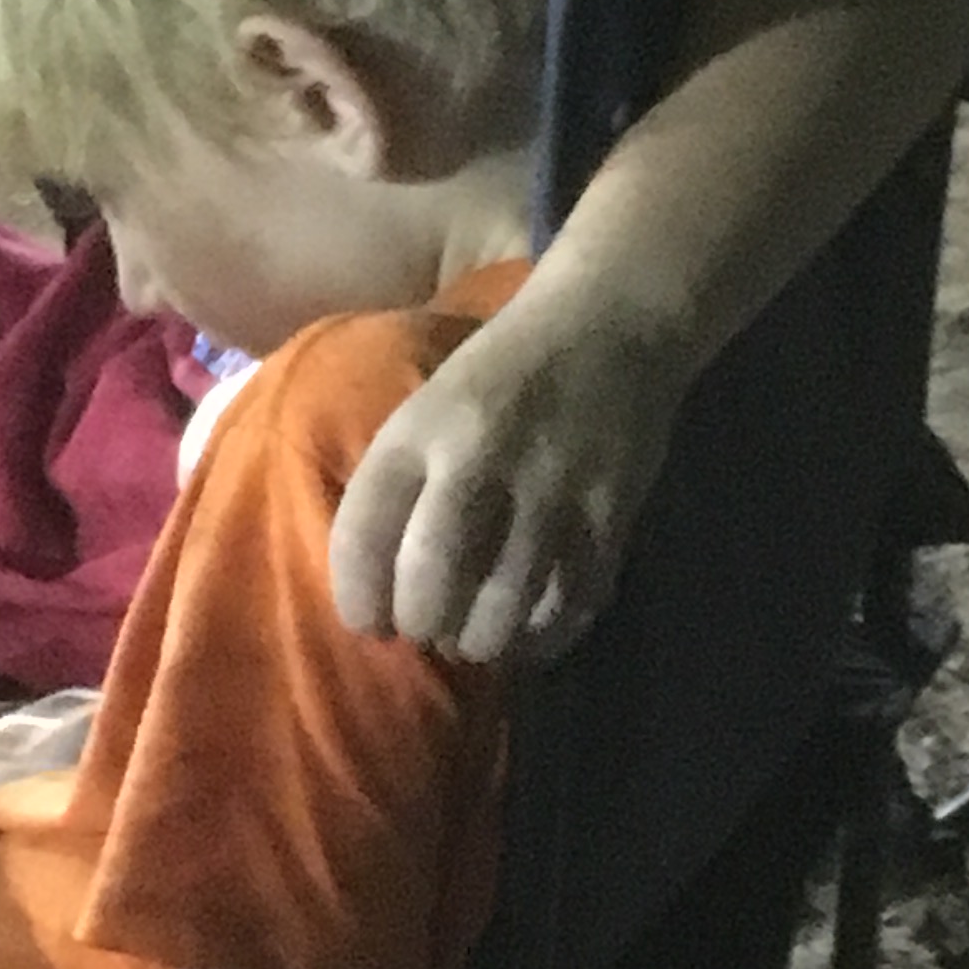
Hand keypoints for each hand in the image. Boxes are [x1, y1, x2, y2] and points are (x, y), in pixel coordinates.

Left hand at [329, 278, 691, 666]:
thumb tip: (372, 586)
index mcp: (419, 432)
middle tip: (426, 627)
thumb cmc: (501, 374)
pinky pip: (569, 606)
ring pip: (502, 609)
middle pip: (431, 583)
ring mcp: (550, 491)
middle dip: (420, 624)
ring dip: (478, 642)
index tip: (369, 621)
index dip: (357, 600)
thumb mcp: (426, 409)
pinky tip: (526, 635)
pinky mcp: (609, 516)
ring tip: (472, 637)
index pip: (362, 538)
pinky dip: (541, 637)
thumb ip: (396, 486)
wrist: (612, 325)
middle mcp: (479, 461)